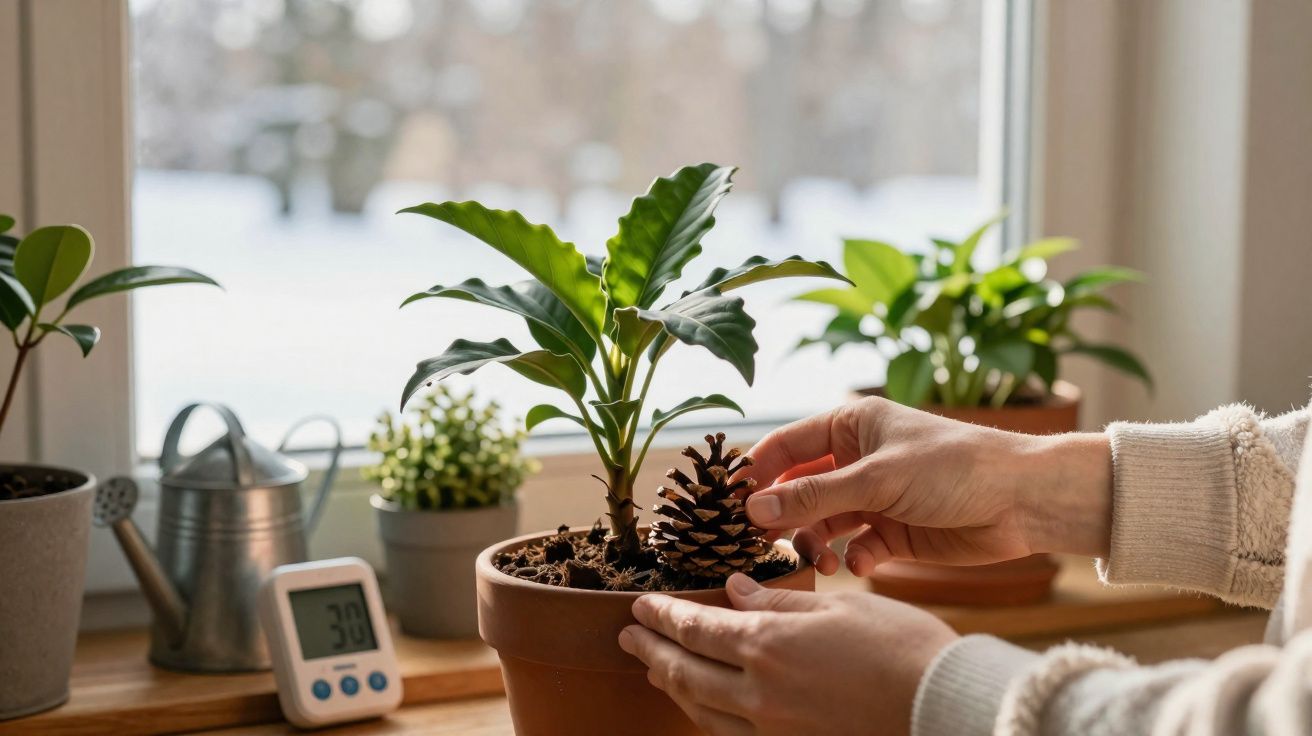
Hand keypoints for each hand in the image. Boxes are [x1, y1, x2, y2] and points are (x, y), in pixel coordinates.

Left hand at [619, 574, 957, 735]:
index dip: (662, 615)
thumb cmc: (901, 648)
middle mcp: (758, 692)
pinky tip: (701, 705)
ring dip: (672, 684)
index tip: (639, 605)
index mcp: (768, 644)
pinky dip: (704, 715)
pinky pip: (728, 734)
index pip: (696, 627)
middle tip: (628, 635)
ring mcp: (771, 729)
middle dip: (652, 649)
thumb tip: (735, 588)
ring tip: (656, 666)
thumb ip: (777, 599)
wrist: (942, 709)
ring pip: (701, 708)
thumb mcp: (837, 607)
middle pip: (685, 669)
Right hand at [739, 396, 1111, 575]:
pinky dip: (852, 558)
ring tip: (821, 560)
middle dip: (784, 516)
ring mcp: (874, 497)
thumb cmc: (954, 467)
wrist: (1023, 501)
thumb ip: (813, 496)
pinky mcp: (893, 532)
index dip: (756, 473)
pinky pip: (854, 547)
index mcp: (850, 425)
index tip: (731, 504)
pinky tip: (862, 564)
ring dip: (816, 542)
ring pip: (822, 523)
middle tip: (765, 542)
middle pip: (798, 489)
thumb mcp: (877, 478)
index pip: (785, 446)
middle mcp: (857, 460)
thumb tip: (753, 508)